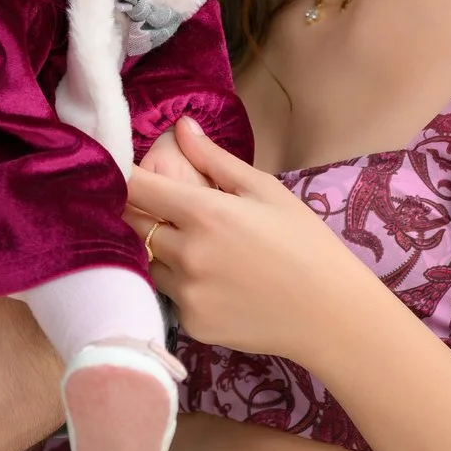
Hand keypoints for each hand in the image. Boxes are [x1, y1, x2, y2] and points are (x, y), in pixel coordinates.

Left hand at [125, 118, 392, 367]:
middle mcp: (187, 254)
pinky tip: (219, 283)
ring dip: (164, 252)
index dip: (122, 176)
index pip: (136, 188)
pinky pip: (172, 296)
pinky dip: (184, 285)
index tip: (120, 170)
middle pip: (135, 226)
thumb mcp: (265, 191)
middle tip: (167, 210)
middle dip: (144, 214)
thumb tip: (181, 126)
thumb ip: (215, 159)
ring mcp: (187, 293)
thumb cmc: (305, 243)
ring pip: (152, 262)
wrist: (330, 313)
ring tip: (204, 251)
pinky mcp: (192, 324)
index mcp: (205, 213)